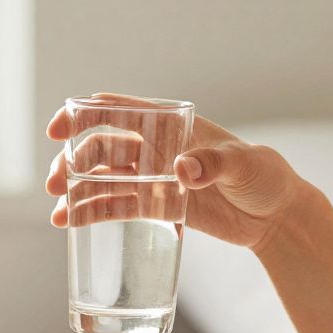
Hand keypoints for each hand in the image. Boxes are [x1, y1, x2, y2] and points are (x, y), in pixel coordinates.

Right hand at [45, 93, 310, 249]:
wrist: (276, 216)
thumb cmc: (265, 177)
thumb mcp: (243, 165)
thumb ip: (213, 164)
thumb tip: (181, 171)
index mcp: (172, 126)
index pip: (120, 110)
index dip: (84, 115)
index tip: (59, 129)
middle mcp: (156, 149)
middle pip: (102, 147)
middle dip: (74, 161)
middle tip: (56, 182)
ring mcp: (153, 179)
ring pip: (103, 179)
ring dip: (76, 189)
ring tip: (58, 209)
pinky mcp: (156, 207)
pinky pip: (116, 207)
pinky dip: (91, 212)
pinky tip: (70, 222)